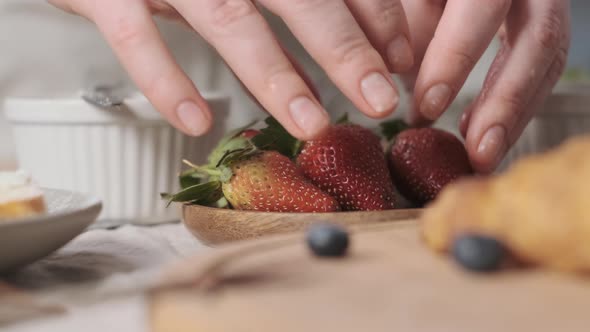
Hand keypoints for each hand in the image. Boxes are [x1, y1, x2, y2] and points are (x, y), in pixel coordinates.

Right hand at [49, 0, 414, 139]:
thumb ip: (277, 13)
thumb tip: (329, 65)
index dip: (374, 14)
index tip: (400, 59)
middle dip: (344, 49)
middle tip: (382, 99)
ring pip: (229, 18)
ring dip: (275, 75)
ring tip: (312, 125)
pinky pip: (134, 36)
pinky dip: (165, 80)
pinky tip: (196, 122)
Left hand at [400, 0, 570, 172]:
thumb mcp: (414, 0)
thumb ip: (410, 32)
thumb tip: (410, 96)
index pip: (480, 7)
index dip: (455, 57)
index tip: (428, 107)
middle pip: (539, 36)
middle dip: (507, 99)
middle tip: (478, 149)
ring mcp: (544, 2)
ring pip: (550, 56)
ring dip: (516, 112)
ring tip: (484, 153)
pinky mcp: (545, 23)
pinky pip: (545, 66)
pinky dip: (516, 104)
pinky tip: (484, 131)